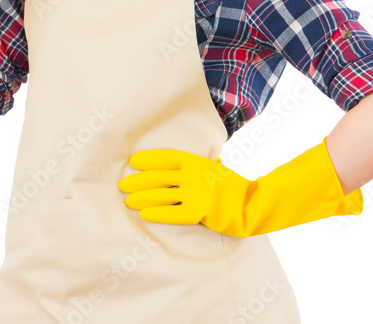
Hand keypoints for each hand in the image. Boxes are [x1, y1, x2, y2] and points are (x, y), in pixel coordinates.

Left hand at [118, 149, 250, 231]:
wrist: (250, 203)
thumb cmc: (228, 186)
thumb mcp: (211, 168)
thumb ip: (193, 166)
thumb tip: (170, 166)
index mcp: (194, 161)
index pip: (164, 157)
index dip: (147, 159)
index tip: (133, 163)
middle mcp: (192, 175)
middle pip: (157, 177)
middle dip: (137, 181)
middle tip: (123, 186)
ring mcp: (196, 193)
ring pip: (160, 195)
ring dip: (141, 198)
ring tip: (129, 201)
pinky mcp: (199, 211)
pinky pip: (172, 212)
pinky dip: (156, 213)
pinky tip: (144, 214)